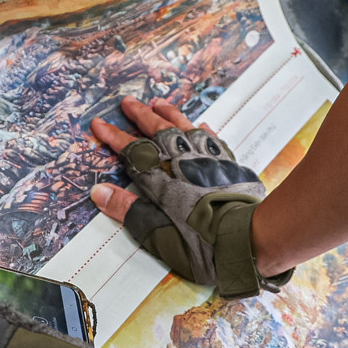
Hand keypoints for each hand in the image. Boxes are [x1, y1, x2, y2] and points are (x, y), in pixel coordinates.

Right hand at [86, 97, 290, 297]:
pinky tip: (201, 126)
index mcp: (162, 180)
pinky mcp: (229, 165)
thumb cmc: (202, 245)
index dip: (113, 137)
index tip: (98, 124)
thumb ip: (129, 212)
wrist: (249, 239)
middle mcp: (184, 162)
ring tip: (158, 103)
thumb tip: (99, 192)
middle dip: (140, 115)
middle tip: (127, 102)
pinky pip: (213, 140)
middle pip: (158, 131)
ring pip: (186, 128)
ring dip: (170, 114)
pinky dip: (203, 131)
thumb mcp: (158, 236)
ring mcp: (208, 160)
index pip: (132, 152)